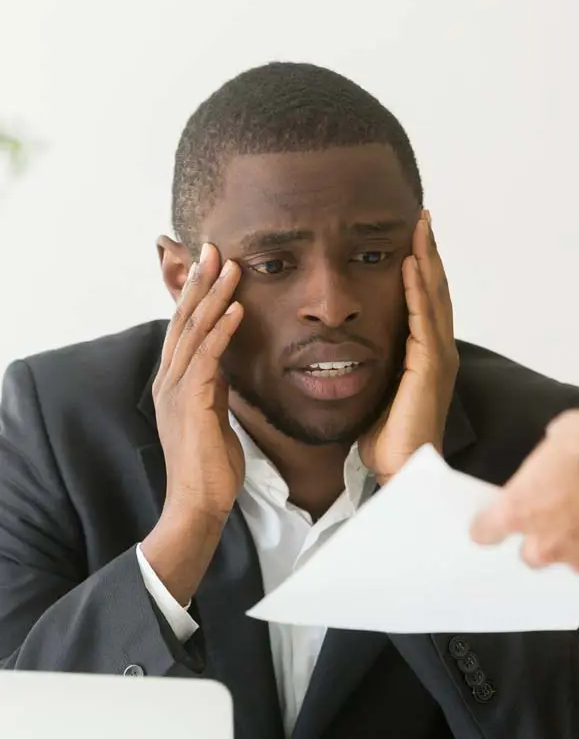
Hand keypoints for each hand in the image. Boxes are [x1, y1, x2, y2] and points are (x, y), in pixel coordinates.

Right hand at [152, 242, 245, 522]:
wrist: (197, 502)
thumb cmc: (209, 463)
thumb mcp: (212, 415)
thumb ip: (213, 387)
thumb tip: (223, 366)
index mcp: (173, 382)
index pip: (183, 329)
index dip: (195, 295)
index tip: (209, 266)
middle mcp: (169, 379)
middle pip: (183, 320)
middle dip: (199, 282)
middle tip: (212, 248)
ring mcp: (176, 389)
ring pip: (194, 331)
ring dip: (214, 296)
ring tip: (229, 266)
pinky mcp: (192, 401)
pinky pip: (208, 357)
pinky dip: (223, 329)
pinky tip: (237, 308)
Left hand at [359, 210, 458, 482]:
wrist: (400, 468)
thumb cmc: (388, 435)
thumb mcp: (380, 389)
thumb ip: (377, 364)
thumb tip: (352, 348)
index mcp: (427, 354)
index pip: (425, 301)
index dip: (422, 268)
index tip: (413, 238)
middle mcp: (439, 350)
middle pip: (435, 290)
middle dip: (429, 254)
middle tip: (422, 219)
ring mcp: (438, 357)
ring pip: (433, 297)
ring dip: (428, 260)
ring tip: (421, 228)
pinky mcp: (430, 366)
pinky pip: (422, 319)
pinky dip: (417, 289)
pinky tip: (411, 265)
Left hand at [470, 405, 578, 573]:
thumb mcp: (561, 434)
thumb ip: (549, 454)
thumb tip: (558, 449)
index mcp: (519, 510)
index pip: (486, 531)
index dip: (488, 525)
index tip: (489, 521)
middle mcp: (545, 543)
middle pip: (530, 553)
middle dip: (540, 536)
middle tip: (556, 512)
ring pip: (570, 559)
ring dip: (576, 542)